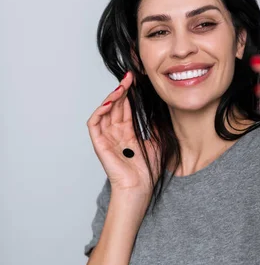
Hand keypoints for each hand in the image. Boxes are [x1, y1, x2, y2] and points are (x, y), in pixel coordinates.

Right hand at [86, 70, 160, 196]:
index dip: (130, 94)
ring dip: (112, 97)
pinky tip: (111, 103)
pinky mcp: (99, 143)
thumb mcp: (155, 142)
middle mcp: (115, 133)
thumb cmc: (146, 171)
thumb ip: (153, 126)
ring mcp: (106, 137)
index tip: (137, 81)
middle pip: (116, 106)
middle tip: (130, 77)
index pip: (126, 108)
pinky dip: (100, 111)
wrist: (139, 187)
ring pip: (105, 111)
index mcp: (127, 132)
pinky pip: (94, 123)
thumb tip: (159, 109)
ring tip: (122, 86)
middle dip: (122, 90)